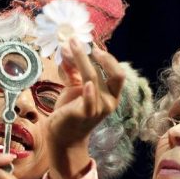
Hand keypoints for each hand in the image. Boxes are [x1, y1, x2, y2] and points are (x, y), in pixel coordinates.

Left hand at [46, 38, 125, 178]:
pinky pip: (90, 101)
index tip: (91, 45)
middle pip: (114, 74)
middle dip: (102, 56)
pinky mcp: (84, 114)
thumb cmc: (70, 110)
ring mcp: (98, 108)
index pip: (117, 72)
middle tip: (80, 42)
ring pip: (94, 78)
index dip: (107, 57)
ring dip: (81, 60)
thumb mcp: (73, 87)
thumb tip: (66, 48)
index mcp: (111, 94)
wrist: (62, 136)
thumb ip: (73, 69)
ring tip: (67, 47)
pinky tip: (87, 84)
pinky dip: (89, 92)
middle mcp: (109, 101)